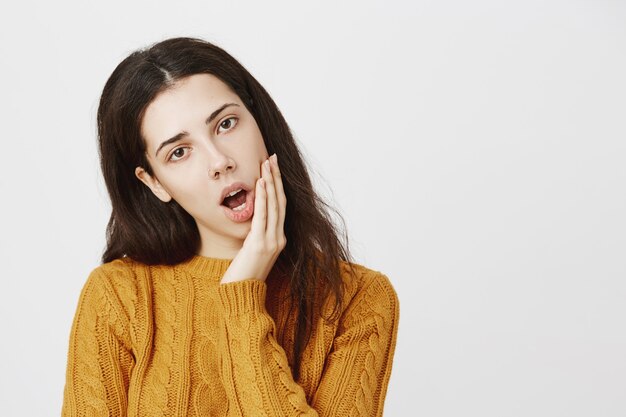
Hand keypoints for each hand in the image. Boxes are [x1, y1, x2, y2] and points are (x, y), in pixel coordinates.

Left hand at [221, 153, 286, 283]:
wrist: (241, 297)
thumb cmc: (242, 277)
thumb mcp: (251, 252)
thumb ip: (255, 237)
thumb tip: (251, 223)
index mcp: (278, 240)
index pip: (280, 207)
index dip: (278, 186)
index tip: (273, 168)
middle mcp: (279, 239)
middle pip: (280, 201)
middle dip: (276, 177)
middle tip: (272, 158)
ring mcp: (271, 241)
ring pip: (274, 205)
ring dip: (270, 181)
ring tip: (266, 163)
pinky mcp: (260, 244)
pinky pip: (263, 215)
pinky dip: (263, 197)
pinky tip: (261, 182)